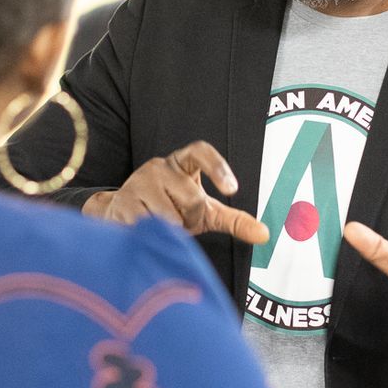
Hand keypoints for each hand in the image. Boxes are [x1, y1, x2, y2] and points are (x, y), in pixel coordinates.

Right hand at [84, 141, 269, 244]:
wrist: (123, 216)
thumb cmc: (170, 211)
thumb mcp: (203, 214)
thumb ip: (233, 220)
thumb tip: (265, 234)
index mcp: (181, 163)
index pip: (201, 152)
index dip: (218, 167)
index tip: (232, 190)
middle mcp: (160, 166)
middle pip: (193, 198)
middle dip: (191, 219)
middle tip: (179, 219)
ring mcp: (139, 182)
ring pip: (171, 217)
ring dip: (171, 230)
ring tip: (160, 224)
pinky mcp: (123, 202)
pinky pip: (151, 227)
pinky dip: (154, 235)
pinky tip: (144, 228)